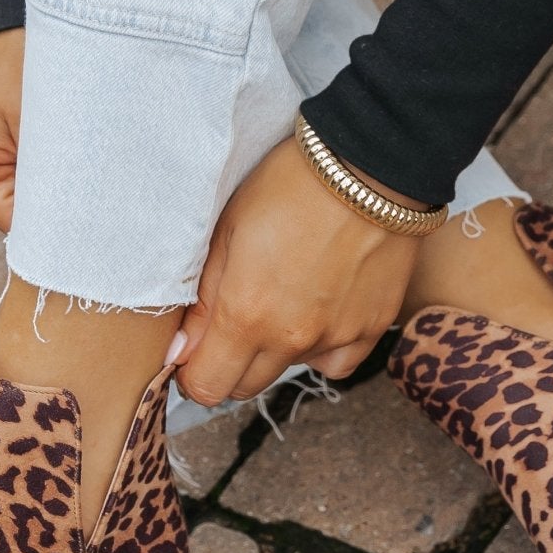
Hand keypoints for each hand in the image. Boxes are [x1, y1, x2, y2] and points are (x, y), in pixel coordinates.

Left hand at [175, 136, 420, 406]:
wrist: (368, 165)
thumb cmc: (288, 186)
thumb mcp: (226, 231)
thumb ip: (202, 302)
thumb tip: (180, 354)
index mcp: (244, 314)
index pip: (207, 387)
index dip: (195, 372)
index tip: (196, 350)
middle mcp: (289, 338)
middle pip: (245, 387)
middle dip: (230, 362)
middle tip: (235, 318)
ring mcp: (335, 338)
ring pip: (289, 369)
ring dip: (277, 348)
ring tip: (285, 295)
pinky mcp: (371, 329)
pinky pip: (337, 363)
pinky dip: (322, 348)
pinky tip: (320, 312)